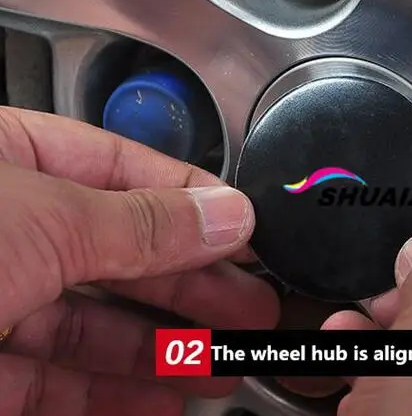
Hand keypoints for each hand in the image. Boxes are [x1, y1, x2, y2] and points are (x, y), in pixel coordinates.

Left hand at [0, 107, 279, 414]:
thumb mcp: (42, 221)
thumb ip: (140, 222)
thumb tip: (225, 214)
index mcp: (4, 158)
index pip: (117, 165)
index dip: (190, 199)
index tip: (246, 233)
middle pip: (114, 252)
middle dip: (191, 288)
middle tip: (250, 309)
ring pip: (86, 322)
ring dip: (159, 350)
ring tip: (217, 365)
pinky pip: (47, 381)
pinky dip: (106, 394)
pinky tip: (154, 400)